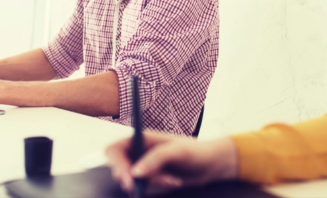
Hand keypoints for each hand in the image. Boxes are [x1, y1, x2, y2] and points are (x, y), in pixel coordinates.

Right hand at [106, 132, 238, 194]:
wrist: (211, 164)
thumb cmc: (195, 151)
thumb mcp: (176, 151)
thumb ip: (155, 159)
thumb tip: (135, 172)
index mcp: (142, 138)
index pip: (116, 149)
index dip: (115, 163)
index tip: (126, 177)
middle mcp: (140, 151)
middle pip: (119, 166)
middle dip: (129, 177)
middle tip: (137, 187)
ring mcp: (145, 166)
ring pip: (133, 180)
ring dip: (148, 183)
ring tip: (169, 179)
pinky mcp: (152, 179)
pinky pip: (144, 187)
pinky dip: (156, 187)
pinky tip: (172, 181)